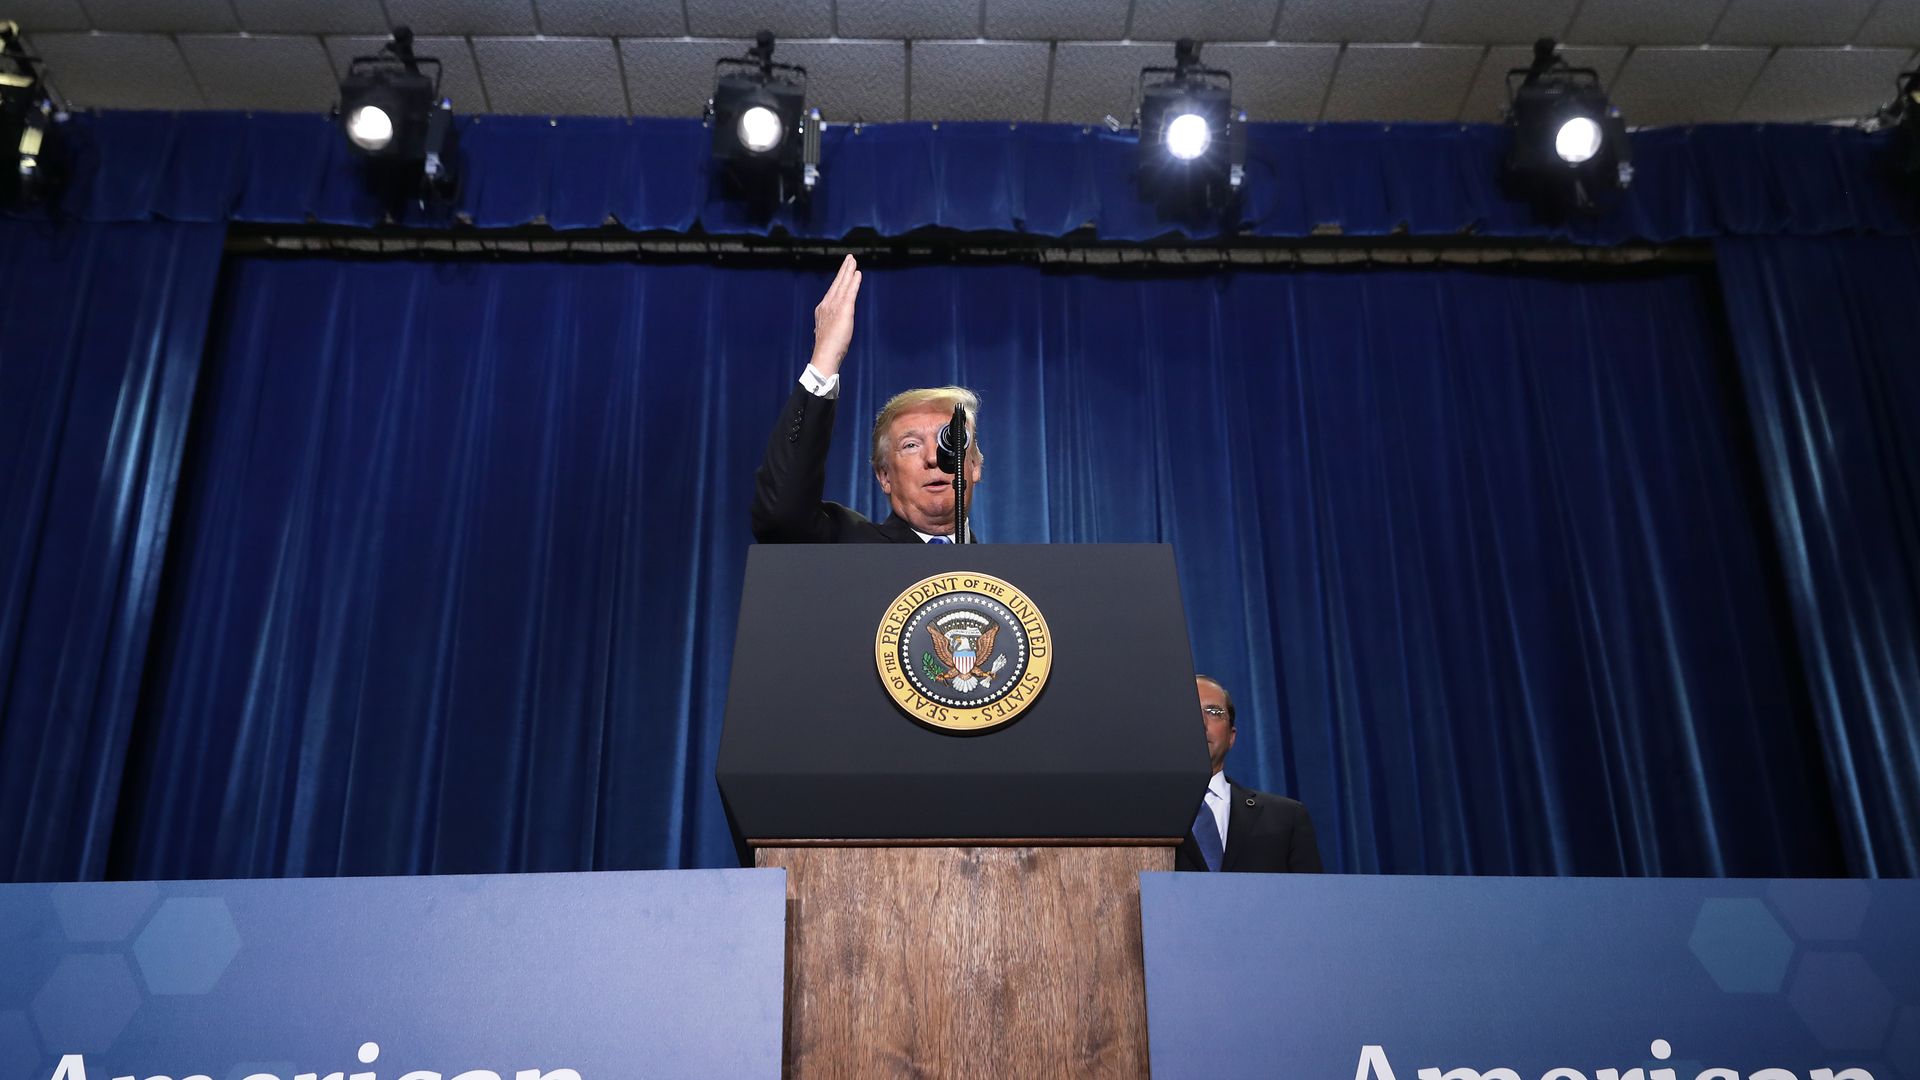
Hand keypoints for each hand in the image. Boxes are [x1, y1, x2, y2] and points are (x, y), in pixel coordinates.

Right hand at [810, 255, 860, 375]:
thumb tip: (832, 325)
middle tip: (849, 258)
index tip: (844, 271)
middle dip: (844, 269)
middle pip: (837, 283)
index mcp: (823, 308)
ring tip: (853, 261)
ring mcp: (835, 305)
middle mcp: (827, 304)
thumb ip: (830, 324)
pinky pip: (850, 292)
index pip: (833, 290)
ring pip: (843, 284)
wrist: (825, 353)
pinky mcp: (844, 309)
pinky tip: (857, 274)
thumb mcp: (827, 331)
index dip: (840, 279)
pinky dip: (854, 282)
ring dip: (848, 271)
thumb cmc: (827, 347)